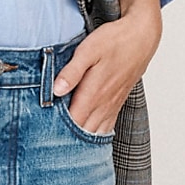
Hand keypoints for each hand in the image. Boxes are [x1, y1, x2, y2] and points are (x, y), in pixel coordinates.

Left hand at [52, 5, 161, 135]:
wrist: (141, 37)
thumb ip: (72, 72)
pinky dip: (96, 135)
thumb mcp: (88, 50)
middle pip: (82, 132)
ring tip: (64, 146)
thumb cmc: (114, 41)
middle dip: (66, 140)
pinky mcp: (117, 103)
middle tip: (48, 143)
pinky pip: (106, 127)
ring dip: (81, 141)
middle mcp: (103, 104)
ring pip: (95, 132)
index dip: (56, 131)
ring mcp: (112, 105)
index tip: (42, 134)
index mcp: (93, 93)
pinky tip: (87, 139)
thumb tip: (56, 90)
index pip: (72, 122)